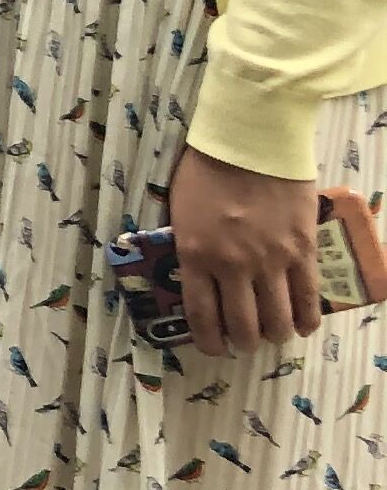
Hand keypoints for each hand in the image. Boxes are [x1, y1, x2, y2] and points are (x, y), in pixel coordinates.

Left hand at [166, 145, 322, 353]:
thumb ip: (190, 247)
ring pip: (278, 319)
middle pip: (243, 325)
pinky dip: (306, 318)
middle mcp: (233, 265)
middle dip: (245, 342)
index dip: (209, 340)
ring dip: (276, 334)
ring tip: (274, 334)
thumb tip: (198, 275)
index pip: (202, 315)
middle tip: (246, 342)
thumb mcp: (181, 211)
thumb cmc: (206, 168)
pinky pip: (308, 297)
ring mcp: (271, 260)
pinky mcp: (302, 250)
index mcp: (195, 255)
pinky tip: (304, 326)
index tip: (215, 348)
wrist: (250, 141)